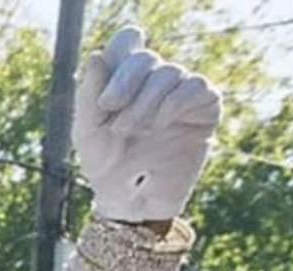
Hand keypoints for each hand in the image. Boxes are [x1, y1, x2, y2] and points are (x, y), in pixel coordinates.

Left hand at [74, 26, 221, 222]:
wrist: (131, 206)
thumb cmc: (106, 170)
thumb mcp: (88, 133)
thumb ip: (88, 96)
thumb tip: (96, 55)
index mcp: (125, 80)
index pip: (127, 42)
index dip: (117, 59)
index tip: (105, 102)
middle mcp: (154, 82)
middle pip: (145, 58)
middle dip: (126, 85)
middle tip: (115, 121)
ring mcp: (180, 94)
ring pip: (169, 73)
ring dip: (147, 102)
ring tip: (134, 132)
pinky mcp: (204, 110)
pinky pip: (196, 87)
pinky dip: (175, 103)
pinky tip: (160, 125)